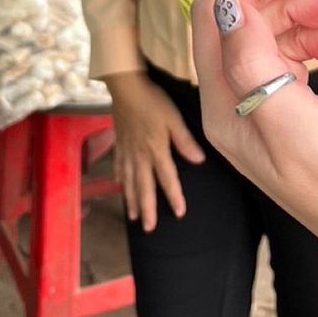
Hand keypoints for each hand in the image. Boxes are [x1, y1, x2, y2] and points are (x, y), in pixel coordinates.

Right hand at [104, 71, 205, 231]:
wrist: (126, 87)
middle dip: (147, 209)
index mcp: (156, 151)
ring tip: (133, 217)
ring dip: (132, 200)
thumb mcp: (173, 118)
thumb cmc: (153, 101)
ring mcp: (127, 151)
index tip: (179, 213)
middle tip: (149, 229)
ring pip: (129, 181)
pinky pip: (118, 165)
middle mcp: (140, 156)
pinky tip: (118, 185)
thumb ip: (185, 141)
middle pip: (144, 187)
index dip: (174, 197)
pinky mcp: (119, 142)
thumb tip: (199, 161)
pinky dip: (119, 178)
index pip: (167, 179)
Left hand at [190, 0, 317, 282]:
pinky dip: (312, 38)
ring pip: (266, 35)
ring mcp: (265, 112)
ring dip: (301, 15)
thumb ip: (255, 66)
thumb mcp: (301, 126)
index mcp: (223, 111)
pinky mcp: (295, 113)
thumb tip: (226, 7)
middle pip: (238, 22)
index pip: (212, 19)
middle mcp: (234, 109)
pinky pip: (288, 57)